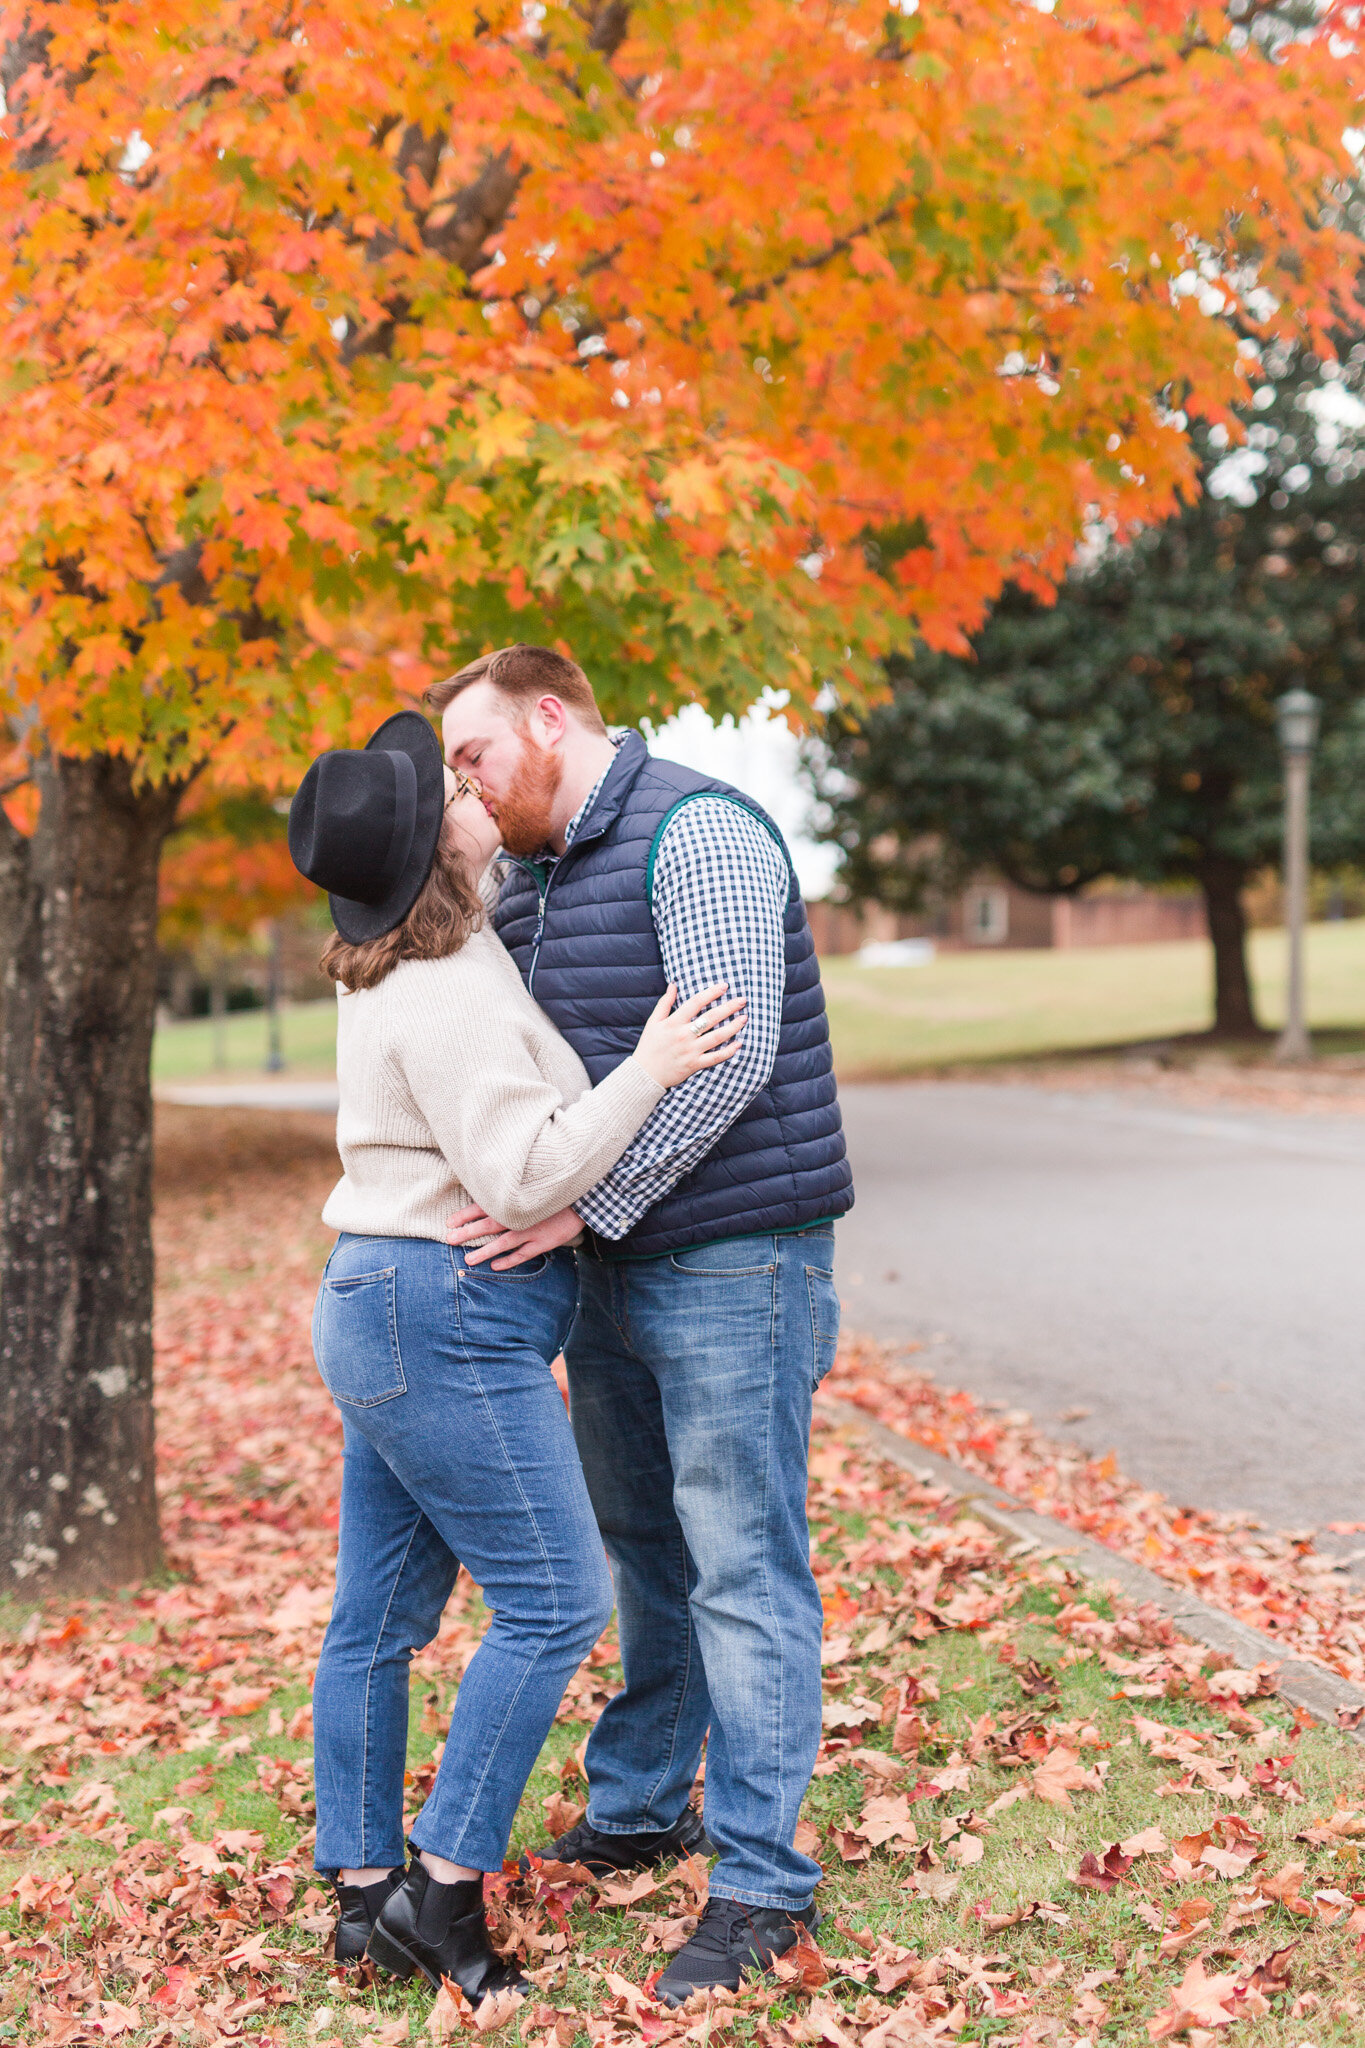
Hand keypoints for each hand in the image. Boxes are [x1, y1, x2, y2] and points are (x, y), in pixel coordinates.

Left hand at [446, 1202, 582, 1268]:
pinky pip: (523, 1254)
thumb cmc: (553, 1193)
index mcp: (515, 1200)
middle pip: (488, 1224)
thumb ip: (511, 1193)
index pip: (484, 1206)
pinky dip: (508, 1261)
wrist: (583, 1199)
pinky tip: (495, 1267)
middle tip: (449, 1240)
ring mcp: (532, 1230)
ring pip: (503, 1243)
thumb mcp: (532, 1188)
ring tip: (468, 1260)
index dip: (465, 1214)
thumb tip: (488, 1194)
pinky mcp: (543, 1242)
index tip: (449, 1222)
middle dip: (468, 1232)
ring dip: (484, 1251)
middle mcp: (521, 1215)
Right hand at [632, 983, 745, 1089]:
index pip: (695, 1002)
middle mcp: (684, 1035)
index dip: (711, 992)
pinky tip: (739, 1044)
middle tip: (743, 1000)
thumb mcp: (653, 1021)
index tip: (724, 986)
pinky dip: (728, 1051)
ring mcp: (690, 1051)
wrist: (644, 1074)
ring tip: (744, 1018)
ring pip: (716, 1037)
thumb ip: (665, 1002)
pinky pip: (715, 1058)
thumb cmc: (649, 1046)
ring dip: (732, 1027)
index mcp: (673, 1022)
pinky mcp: (694, 1065)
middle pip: (710, 1018)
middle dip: (728, 1007)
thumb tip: (674, 984)